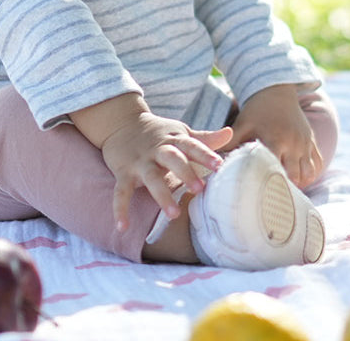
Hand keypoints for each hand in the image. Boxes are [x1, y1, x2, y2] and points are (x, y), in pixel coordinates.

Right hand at [71, 93, 231, 230]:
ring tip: (173, 215)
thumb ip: (204, 138)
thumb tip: (230, 133)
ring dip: (161, 195)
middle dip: (185, 172)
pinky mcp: (123, 172)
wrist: (121, 123)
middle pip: (173, 159)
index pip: (192, 145)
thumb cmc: (158, 133)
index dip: (205, 154)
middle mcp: (158, 150)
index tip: (219, 165)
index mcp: (174, 140)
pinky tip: (123, 227)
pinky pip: (121, 192)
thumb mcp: (180, 132)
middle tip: (199, 189)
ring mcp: (140, 162)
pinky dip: (120, 209)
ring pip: (151, 177)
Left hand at [225, 84, 322, 188]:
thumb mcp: (242, 124)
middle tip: (274, 196)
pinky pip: (318, 164)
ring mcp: (305, 143)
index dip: (270, 183)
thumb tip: (213, 161)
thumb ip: (230, 143)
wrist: (276, 90)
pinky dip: (311, 173)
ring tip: (286, 188)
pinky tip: (299, 178)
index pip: (276, 168)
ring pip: (309, 173)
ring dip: (300, 183)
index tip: (262, 194)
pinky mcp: (312, 141)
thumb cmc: (257, 110)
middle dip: (286, 187)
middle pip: (295, 176)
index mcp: (276, 139)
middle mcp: (294, 143)